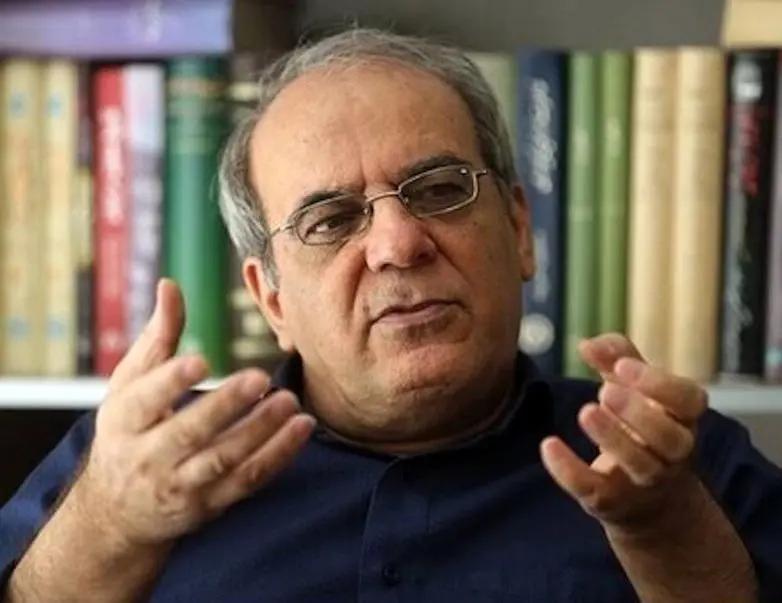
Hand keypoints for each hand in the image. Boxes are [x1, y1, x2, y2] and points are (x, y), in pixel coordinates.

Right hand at [72, 279, 315, 547]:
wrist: (117, 512)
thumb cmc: (127, 431)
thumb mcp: (128, 385)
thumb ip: (157, 337)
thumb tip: (171, 285)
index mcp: (124, 422)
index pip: (145, 402)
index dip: (170, 382)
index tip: (201, 360)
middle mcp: (149, 458)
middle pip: (189, 433)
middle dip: (225, 406)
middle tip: (261, 378)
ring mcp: (181, 486)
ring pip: (224, 461)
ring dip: (260, 432)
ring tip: (290, 402)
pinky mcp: (210, 503)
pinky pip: (247, 481)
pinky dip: (277, 457)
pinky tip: (301, 429)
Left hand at [540, 333, 707, 527]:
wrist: (650, 501)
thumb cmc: (641, 425)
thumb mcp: (634, 387)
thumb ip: (616, 357)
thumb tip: (588, 344)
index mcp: (682, 418)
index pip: (689, 401)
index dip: (660, 384)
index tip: (623, 366)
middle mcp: (673, 454)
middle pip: (670, 439)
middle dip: (640, 414)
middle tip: (605, 391)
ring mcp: (646, 482)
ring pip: (641, 467)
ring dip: (612, 439)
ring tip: (585, 412)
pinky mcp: (613, 502)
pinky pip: (594, 490)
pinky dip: (570, 470)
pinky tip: (549, 445)